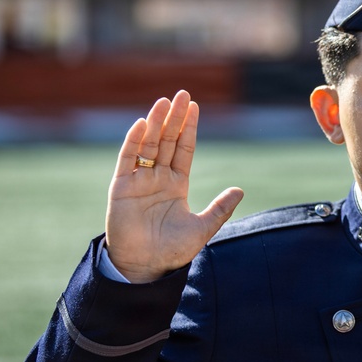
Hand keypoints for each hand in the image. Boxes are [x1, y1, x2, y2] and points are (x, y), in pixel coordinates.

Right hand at [105, 90, 243, 283]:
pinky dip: (134, 141)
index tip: (195, 107)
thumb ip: (220, 209)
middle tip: (182, 94)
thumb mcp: (203, 227)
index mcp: (177, 184)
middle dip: (175, 118)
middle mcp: (158, 178)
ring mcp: (139, 180)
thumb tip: (240, 190)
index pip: (184, 149)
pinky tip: (143, 123)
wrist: (146, 267)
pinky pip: (128, 159)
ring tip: (164, 101)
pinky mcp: (121, 187)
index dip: (189, 128)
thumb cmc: (173, 250)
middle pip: (168, 141)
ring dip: (156, 123)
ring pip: (149, 145)